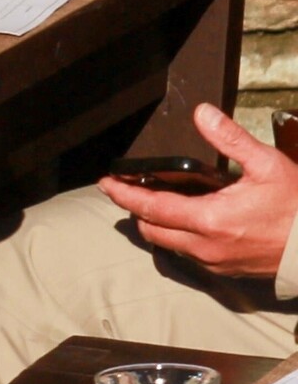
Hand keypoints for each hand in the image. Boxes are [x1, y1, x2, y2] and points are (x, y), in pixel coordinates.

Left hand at [98, 103, 297, 277]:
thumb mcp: (266, 164)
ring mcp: (216, 262)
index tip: (106, 183)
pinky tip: (183, 218)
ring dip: (154, 223)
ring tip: (149, 200)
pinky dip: (176, 235)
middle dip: (134, 209)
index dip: (125, 194)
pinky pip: (189, 253)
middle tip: (124, 188)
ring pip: (169, 244)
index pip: (152, 207)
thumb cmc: (296, 206)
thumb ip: (230, 138)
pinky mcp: (227, 270)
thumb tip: (202, 113)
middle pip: (152, 230)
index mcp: (210, 220)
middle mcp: (206, 247)